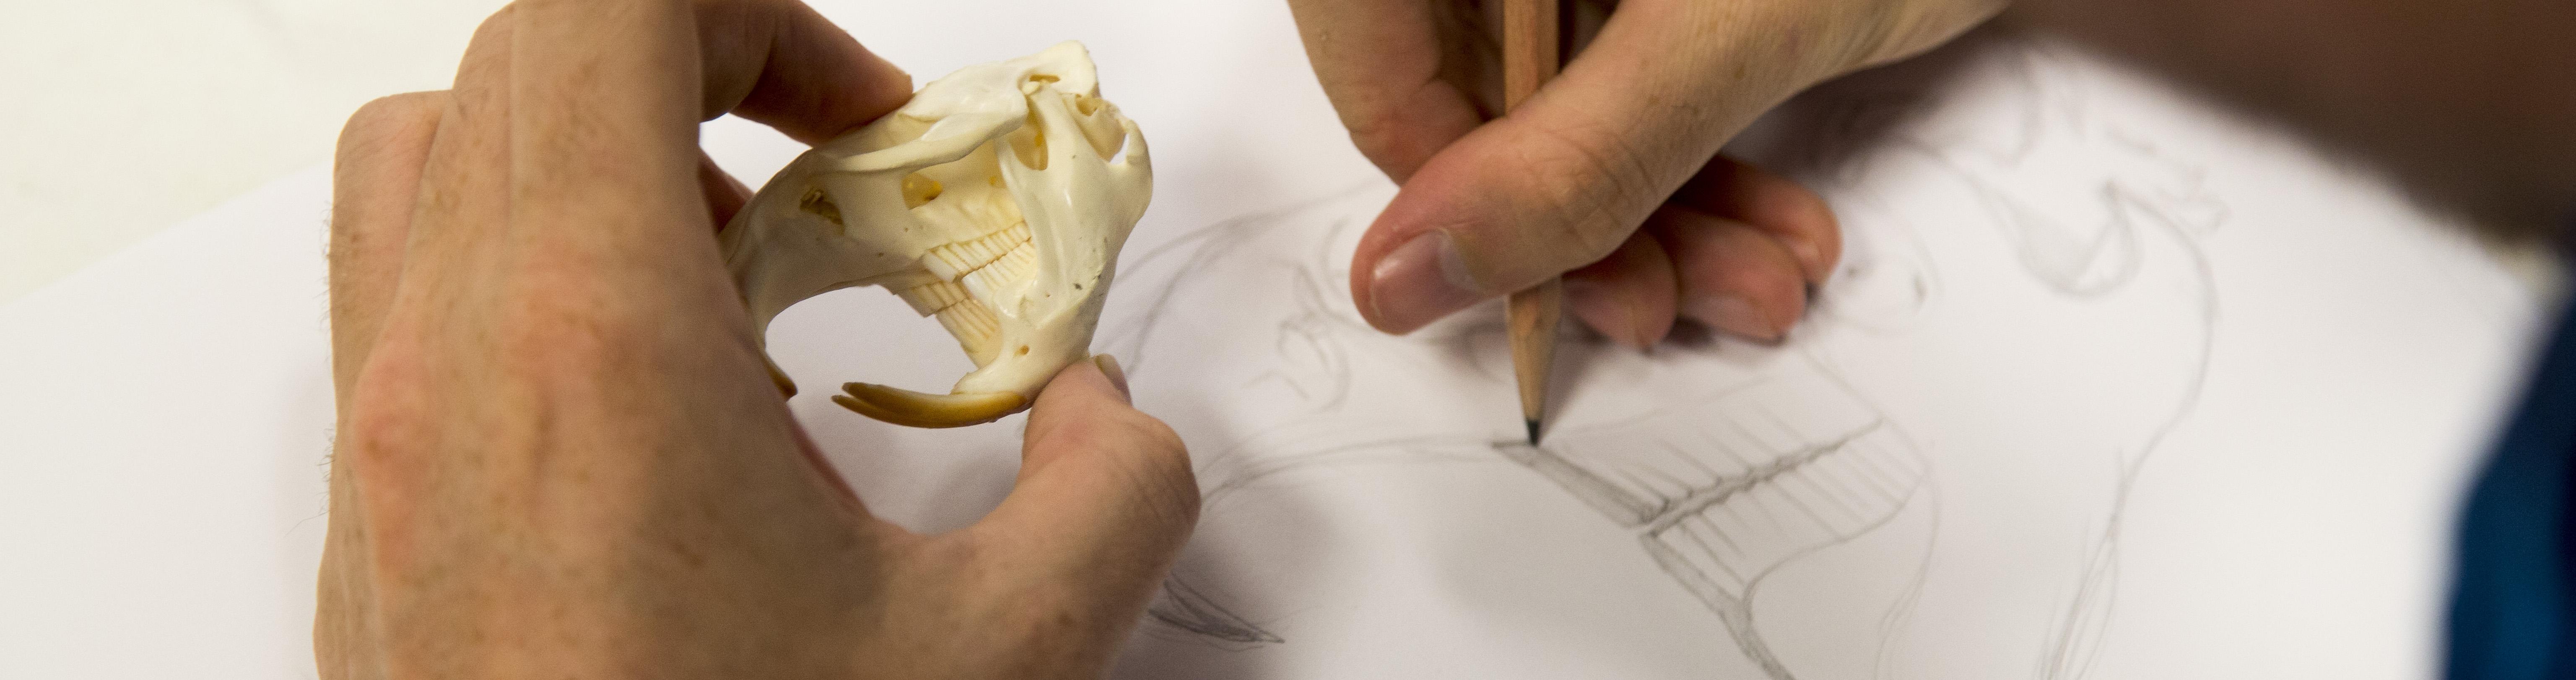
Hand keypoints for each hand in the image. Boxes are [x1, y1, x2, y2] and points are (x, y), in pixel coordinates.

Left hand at [315, 2, 1196, 677]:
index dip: (745, 14)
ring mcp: (385, 450)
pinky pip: (407, 310)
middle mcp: (447, 371)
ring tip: (730, 283)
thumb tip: (1113, 424)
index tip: (854, 113)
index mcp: (592, 346)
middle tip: (821, 172)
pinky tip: (667, 419)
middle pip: (522, 67)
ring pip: (430, 175)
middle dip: (693, 69)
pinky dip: (529, 287)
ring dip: (585, 167)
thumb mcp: (1005, 661)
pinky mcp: (372, 531)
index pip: (604, 16)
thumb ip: (1113, 496)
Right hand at [1287, 0, 2003, 342]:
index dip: (1446, 185)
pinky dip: (1692, 166)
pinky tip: (1771, 226)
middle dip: (1581, 222)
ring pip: (1552, 101)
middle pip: (1463, 83)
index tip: (1543, 285)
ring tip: (1759, 281)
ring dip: (1652, 218)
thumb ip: (1572, 159)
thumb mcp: (1731, 27)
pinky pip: (1619, 80)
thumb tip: (1404, 279)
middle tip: (1666, 303)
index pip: (1370, 50)